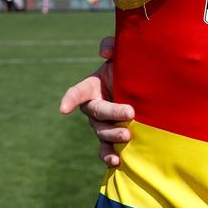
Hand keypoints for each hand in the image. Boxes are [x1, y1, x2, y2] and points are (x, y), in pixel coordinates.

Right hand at [59, 36, 132, 167]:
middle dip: (112, 113)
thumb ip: (112, 46)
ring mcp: (101, 123)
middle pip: (97, 112)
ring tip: (128, 135)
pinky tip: (117, 161)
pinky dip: (108, 156)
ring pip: (101, 132)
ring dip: (113, 135)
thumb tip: (105, 51)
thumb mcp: (122, 55)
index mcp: (92, 86)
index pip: (77, 92)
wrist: (144, 87)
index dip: (70, 99)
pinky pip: (105, 149)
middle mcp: (94, 106)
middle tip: (130, 114)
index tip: (63, 109)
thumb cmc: (129, 68)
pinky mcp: (110, 136)